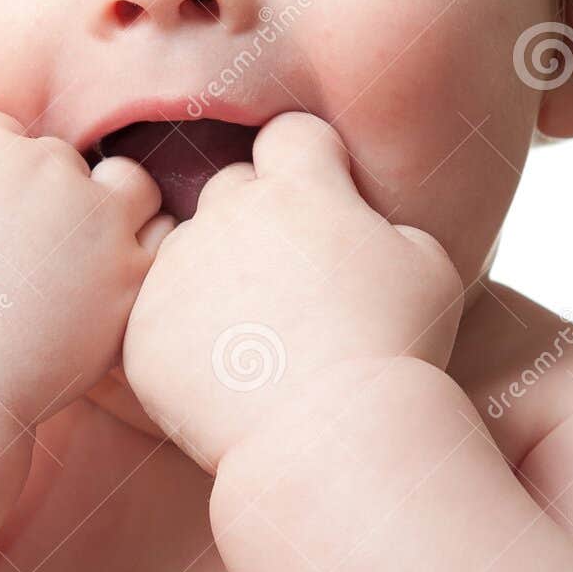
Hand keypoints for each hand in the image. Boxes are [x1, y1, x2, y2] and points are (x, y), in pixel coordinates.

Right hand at [0, 90, 173, 425]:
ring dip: (114, 206)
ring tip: (79, 251)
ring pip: (130, 184)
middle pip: (65, 158)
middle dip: (46, 193)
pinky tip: (113, 276)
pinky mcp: (128, 275)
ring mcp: (94, 220)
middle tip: (18, 253)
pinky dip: (145, 251)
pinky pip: (162, 240)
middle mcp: (45, 167)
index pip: (2, 130)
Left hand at [121, 112, 462, 472]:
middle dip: (256, 219)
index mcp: (298, 188)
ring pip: (189, 251)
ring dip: (214, 278)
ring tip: (257, 338)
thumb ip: (390, 226)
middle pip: (231, 188)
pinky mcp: (143, 326)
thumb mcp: (428, 267)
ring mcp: (178, 268)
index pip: (291, 136)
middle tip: (288, 280)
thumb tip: (369, 226)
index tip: (323, 197)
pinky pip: (158, 315)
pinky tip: (224, 375)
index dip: (310, 162)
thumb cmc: (394, 348)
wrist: (331, 435)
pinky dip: (183, 338)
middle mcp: (228, 213)